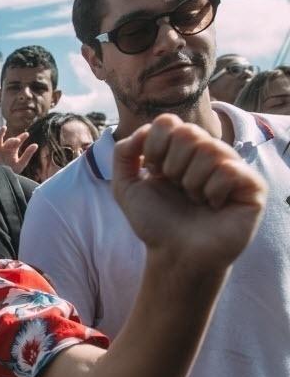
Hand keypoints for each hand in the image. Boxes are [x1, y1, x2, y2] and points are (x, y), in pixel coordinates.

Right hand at [0, 126, 37, 172]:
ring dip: (1, 133)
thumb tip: (36, 145)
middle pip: (9, 141)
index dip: (22, 137)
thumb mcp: (21, 163)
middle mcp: (5, 148)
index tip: (26, 134)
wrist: (0, 179)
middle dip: (13, 140)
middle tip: (17, 141)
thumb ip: (28, 154)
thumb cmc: (11, 172)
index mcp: (13, 150)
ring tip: (4, 128)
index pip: (18, 141)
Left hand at [113, 115, 266, 269]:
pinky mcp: (252, 185)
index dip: (154, 146)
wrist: (175, 254)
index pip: (168, 122)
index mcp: (181, 150)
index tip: (153, 171)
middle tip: (176, 188)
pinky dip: (213, 191)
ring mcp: (233, 168)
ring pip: (210, 149)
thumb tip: (143, 129)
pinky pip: (230, 169)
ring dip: (191, 182)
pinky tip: (214, 206)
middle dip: (172, 165)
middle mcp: (209, 154)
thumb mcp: (125, 187)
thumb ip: (123, 153)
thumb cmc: (155, 223)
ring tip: (195, 199)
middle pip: (189, 132)